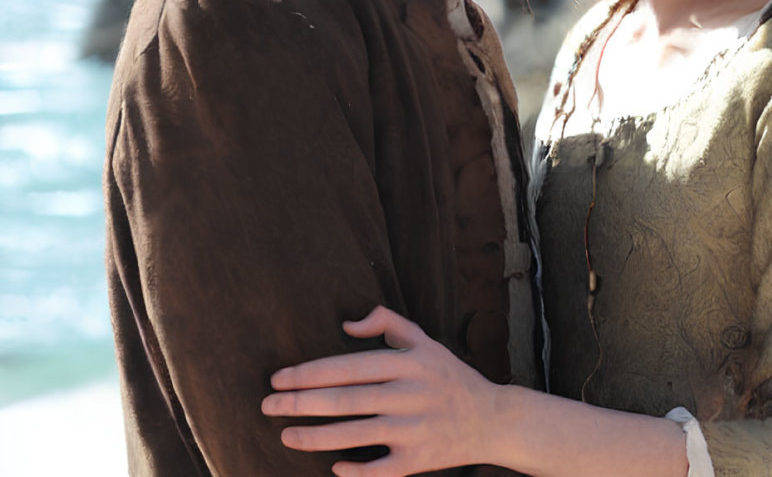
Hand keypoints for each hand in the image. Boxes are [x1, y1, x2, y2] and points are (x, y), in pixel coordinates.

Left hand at [261, 306, 498, 476]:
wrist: (492, 419)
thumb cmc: (449, 377)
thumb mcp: (424, 340)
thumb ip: (387, 323)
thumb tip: (347, 323)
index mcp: (408, 363)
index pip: (349, 366)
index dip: (310, 372)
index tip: (278, 377)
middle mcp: (410, 394)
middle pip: (346, 399)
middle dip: (302, 403)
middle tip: (266, 405)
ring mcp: (414, 429)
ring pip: (356, 435)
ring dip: (316, 437)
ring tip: (285, 435)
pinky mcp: (419, 459)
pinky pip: (380, 469)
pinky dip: (355, 470)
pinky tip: (332, 467)